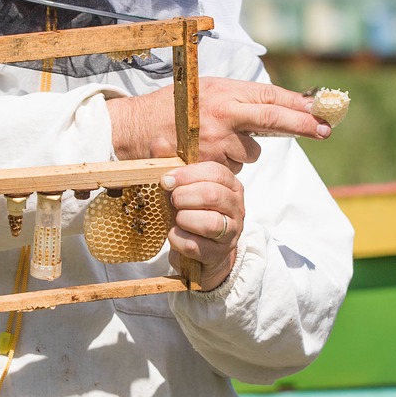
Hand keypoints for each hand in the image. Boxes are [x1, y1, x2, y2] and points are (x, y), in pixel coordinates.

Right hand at [107, 78, 330, 173]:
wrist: (134, 129)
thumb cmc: (172, 108)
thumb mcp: (205, 92)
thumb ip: (238, 99)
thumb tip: (277, 106)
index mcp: (224, 91)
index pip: (269, 96)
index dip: (298, 104)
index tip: (322, 109)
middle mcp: (223, 114)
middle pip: (273, 120)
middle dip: (303, 125)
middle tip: (324, 129)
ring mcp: (216, 141)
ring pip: (251, 152)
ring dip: (241, 150)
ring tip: (214, 141)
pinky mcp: (208, 164)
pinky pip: (231, 168)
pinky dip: (224, 164)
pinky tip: (204, 154)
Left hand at [160, 161, 243, 289]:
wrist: (198, 250)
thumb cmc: (189, 211)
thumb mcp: (179, 186)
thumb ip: (168, 163)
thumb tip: (159, 143)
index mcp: (229, 184)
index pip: (215, 172)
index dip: (187, 174)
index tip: (166, 180)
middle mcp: (236, 206)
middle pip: (212, 195)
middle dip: (184, 197)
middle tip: (172, 201)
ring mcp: (231, 232)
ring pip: (209, 223)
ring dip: (184, 219)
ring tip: (177, 219)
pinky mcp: (219, 253)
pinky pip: (196, 246)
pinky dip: (178, 240)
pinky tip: (174, 235)